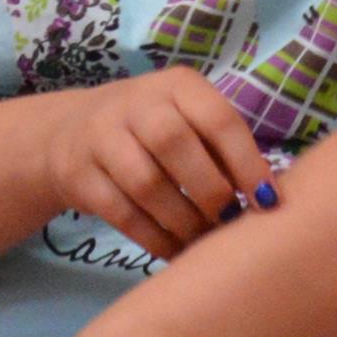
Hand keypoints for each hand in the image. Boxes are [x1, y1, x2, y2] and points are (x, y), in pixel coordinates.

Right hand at [42, 67, 272, 259]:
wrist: (68, 131)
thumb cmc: (153, 130)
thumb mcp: (188, 121)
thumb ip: (223, 148)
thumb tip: (265, 197)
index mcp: (177, 86)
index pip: (218, 119)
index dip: (246, 162)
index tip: (267, 200)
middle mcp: (135, 103)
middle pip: (174, 144)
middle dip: (210, 190)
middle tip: (229, 220)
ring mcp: (99, 137)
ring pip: (145, 183)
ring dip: (183, 220)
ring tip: (204, 240)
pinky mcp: (77, 174)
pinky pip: (121, 213)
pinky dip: (154, 238)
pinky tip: (175, 250)